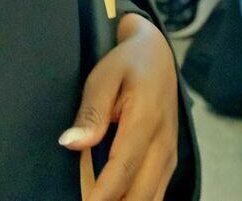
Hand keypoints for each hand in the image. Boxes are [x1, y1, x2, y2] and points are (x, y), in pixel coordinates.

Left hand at [59, 13, 179, 200]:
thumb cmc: (126, 65)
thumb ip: (90, 112)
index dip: (102, 196)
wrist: (157, 56)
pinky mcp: (169, 161)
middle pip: (140, 194)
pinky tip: (116, 200)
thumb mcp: (102, 77)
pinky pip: (156, 194)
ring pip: (152, 199)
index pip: (123, 169)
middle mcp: (164, 143)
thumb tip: (71, 144)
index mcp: (146, 120)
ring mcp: (170, 155)